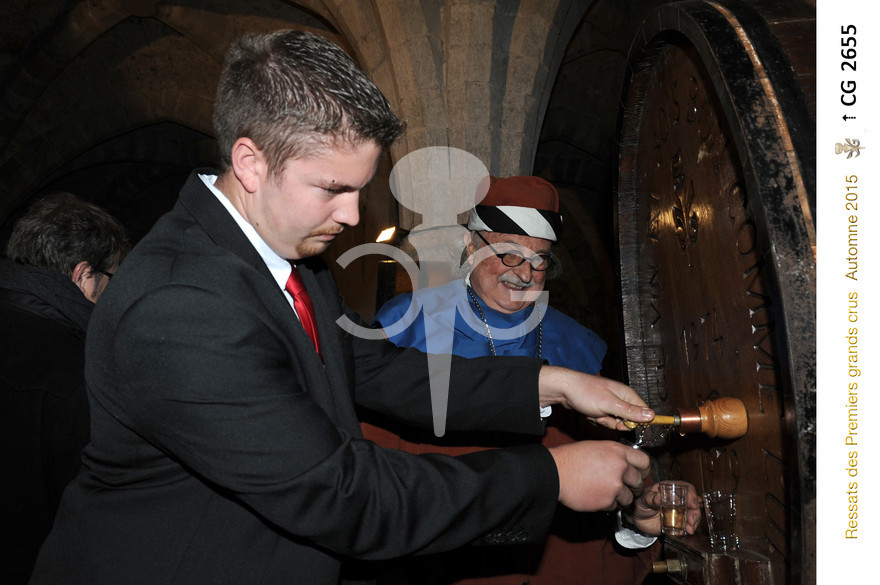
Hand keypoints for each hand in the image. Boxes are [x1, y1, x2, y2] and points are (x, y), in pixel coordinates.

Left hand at [538, 366, 653, 429]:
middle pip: (629, 420)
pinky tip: (589, 413)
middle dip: (615, 422)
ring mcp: (610, 404)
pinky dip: (597, 420)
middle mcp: (621, 398)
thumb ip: (630, 411)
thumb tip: (651, 415)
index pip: (643, 412)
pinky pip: (605, 421)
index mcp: (626, 394)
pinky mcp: (601, 409)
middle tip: (604, 417)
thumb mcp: (609, 404)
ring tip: (595, 413)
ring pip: (615, 422)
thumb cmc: (585, 392)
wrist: (564, 390)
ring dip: (604, 422)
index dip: (636, 422)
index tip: (623, 423)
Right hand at [549, 441, 650, 511]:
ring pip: (629, 497)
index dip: (644, 470)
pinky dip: (607, 504)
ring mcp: (615, 485)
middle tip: (624, 488)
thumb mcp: (596, 447)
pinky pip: (615, 506)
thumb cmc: (571, 458)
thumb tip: (625, 463)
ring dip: (621, 498)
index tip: (640, 475)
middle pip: (639, 481)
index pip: (644, 461)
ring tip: (607, 493)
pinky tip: (596, 496)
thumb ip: (614, 455)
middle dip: (633, 487)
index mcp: (617, 451)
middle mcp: (620, 467)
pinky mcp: (607, 500)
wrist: (556, 472)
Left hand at [625, 481, 701, 535]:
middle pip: (693, 502)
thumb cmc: (640, 503)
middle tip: (691, 519)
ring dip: (695, 520)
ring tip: (689, 528)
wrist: (637, 518)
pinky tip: (688, 531)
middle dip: (695, 511)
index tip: (692, 503)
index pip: (685, 487)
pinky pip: (689, 524)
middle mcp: (678, 499)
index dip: (691, 494)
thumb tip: (658, 497)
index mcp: (670, 489)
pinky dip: (691, 527)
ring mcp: (680, 510)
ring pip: (693, 513)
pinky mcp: (679, 521)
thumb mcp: (643, 500)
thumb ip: (650, 499)